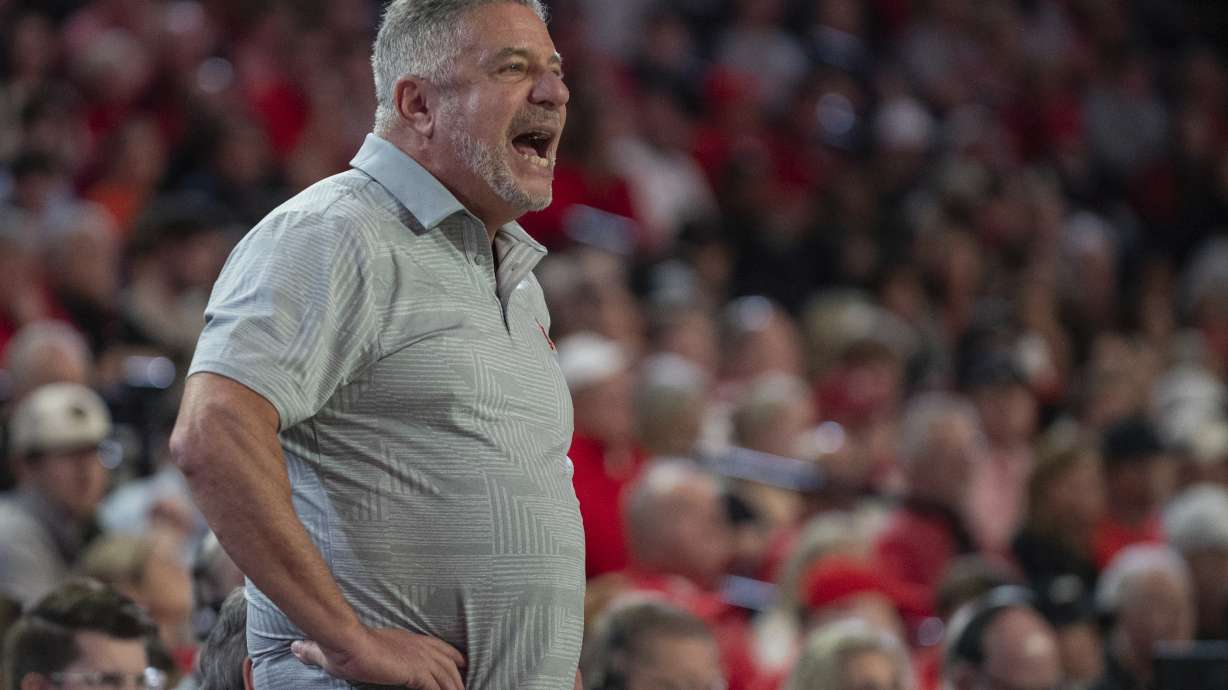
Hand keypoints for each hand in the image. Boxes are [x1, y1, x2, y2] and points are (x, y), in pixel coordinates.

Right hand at [291, 626, 466, 689]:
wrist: (346, 643)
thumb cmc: (340, 646)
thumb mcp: (332, 650)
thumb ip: (317, 651)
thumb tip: (295, 648)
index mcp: (405, 640)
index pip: (435, 645)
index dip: (448, 655)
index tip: (458, 663)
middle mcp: (416, 647)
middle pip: (447, 660)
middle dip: (458, 672)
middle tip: (466, 683)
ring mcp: (418, 658)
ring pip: (447, 676)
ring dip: (456, 687)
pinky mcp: (416, 671)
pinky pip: (438, 687)